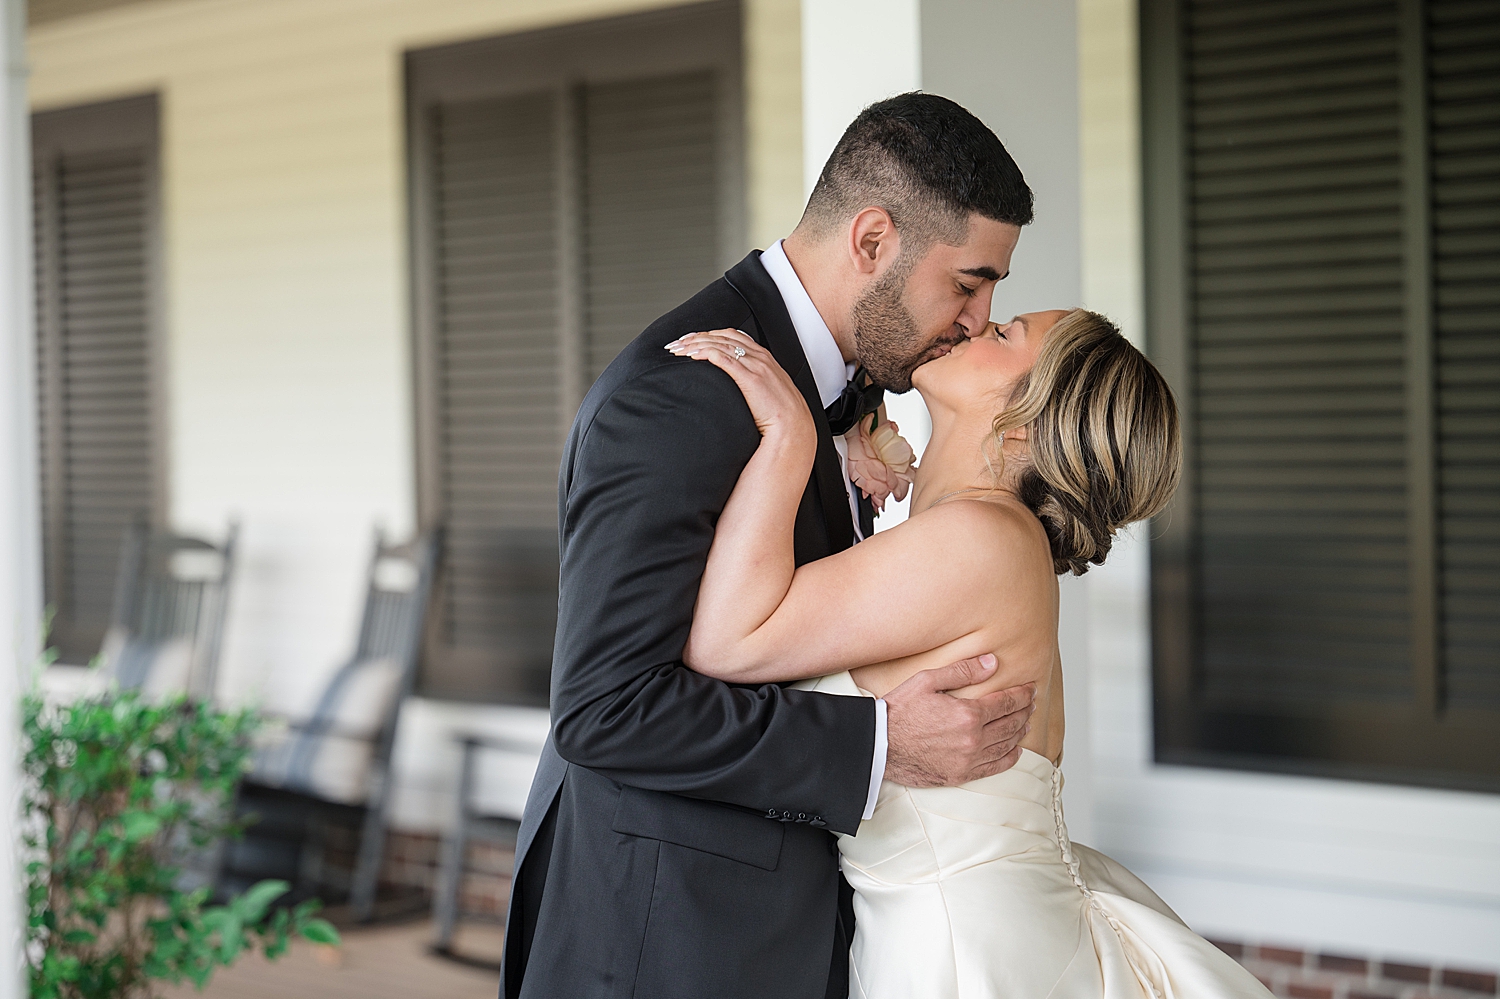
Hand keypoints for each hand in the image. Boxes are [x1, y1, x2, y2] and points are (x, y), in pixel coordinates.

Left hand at [667, 329, 815, 448]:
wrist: (793, 428)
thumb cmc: (780, 416)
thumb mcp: (767, 393)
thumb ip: (752, 383)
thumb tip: (734, 388)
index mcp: (764, 358)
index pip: (732, 336)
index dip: (709, 335)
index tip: (691, 339)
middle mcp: (759, 357)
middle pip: (722, 336)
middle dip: (696, 337)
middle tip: (677, 343)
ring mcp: (756, 365)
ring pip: (720, 344)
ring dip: (695, 344)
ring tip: (677, 349)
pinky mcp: (750, 377)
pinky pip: (723, 358)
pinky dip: (705, 353)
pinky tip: (692, 356)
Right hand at [883, 654, 1035, 786]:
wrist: (879, 744)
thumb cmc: (899, 711)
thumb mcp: (928, 681)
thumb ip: (963, 671)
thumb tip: (992, 662)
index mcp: (967, 714)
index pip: (1006, 703)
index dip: (1022, 694)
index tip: (1031, 688)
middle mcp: (973, 739)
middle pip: (1010, 723)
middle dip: (1024, 711)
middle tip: (1032, 702)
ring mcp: (968, 760)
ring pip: (1006, 745)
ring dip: (1020, 731)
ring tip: (1026, 722)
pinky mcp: (960, 775)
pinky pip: (994, 767)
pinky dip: (1009, 758)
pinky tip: (1015, 750)